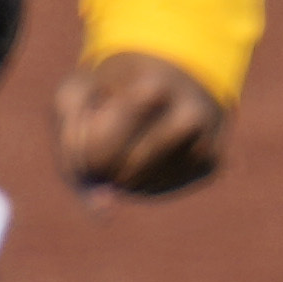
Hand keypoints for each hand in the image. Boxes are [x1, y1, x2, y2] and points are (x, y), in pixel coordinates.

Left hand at [57, 49, 228, 199]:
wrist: (169, 68)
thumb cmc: (113, 85)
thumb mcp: (77, 93)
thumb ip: (70, 149)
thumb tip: (105, 213)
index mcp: (153, 90)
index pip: (99, 152)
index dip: (81, 147)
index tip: (92, 116)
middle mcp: (189, 117)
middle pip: (121, 174)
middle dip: (101, 165)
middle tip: (108, 131)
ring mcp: (206, 142)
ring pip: (141, 187)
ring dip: (120, 175)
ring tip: (124, 140)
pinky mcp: (212, 164)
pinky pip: (160, 190)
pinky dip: (141, 180)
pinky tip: (146, 150)